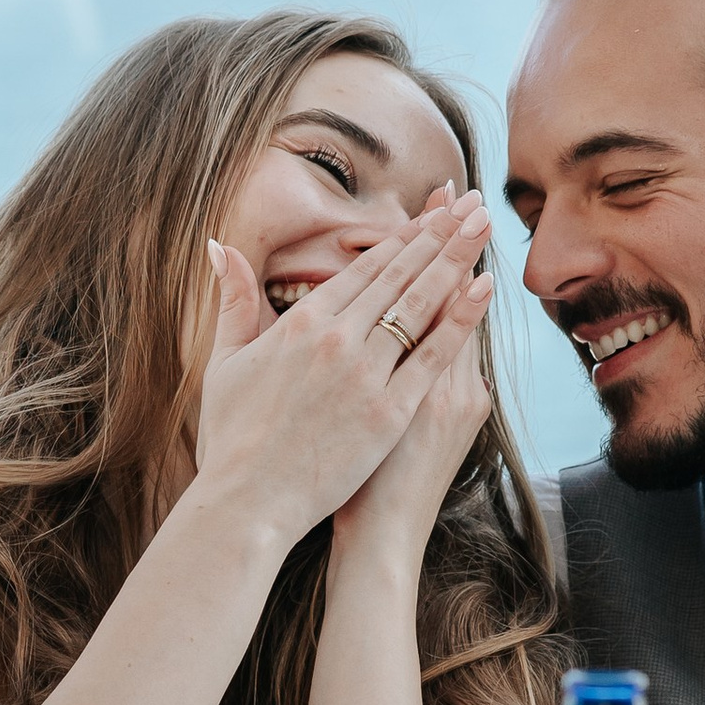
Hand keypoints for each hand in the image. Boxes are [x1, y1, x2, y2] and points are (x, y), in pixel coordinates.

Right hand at [191, 191, 492, 556]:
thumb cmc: (231, 438)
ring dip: (456, 260)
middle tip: (472, 202)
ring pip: (420, 305)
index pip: (364, 269)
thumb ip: (232, 300)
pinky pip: (432, 357)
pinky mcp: (388, 412)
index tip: (431, 213)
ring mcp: (366, 375)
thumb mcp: (224, 361)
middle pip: (399, 275)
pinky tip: (484, 288)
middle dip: (439, 233)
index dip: (403, 236)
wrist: (246, 502)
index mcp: (301, 324)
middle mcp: (337, 339)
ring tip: (484, 226)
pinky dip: (460, 320)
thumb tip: (220, 245)